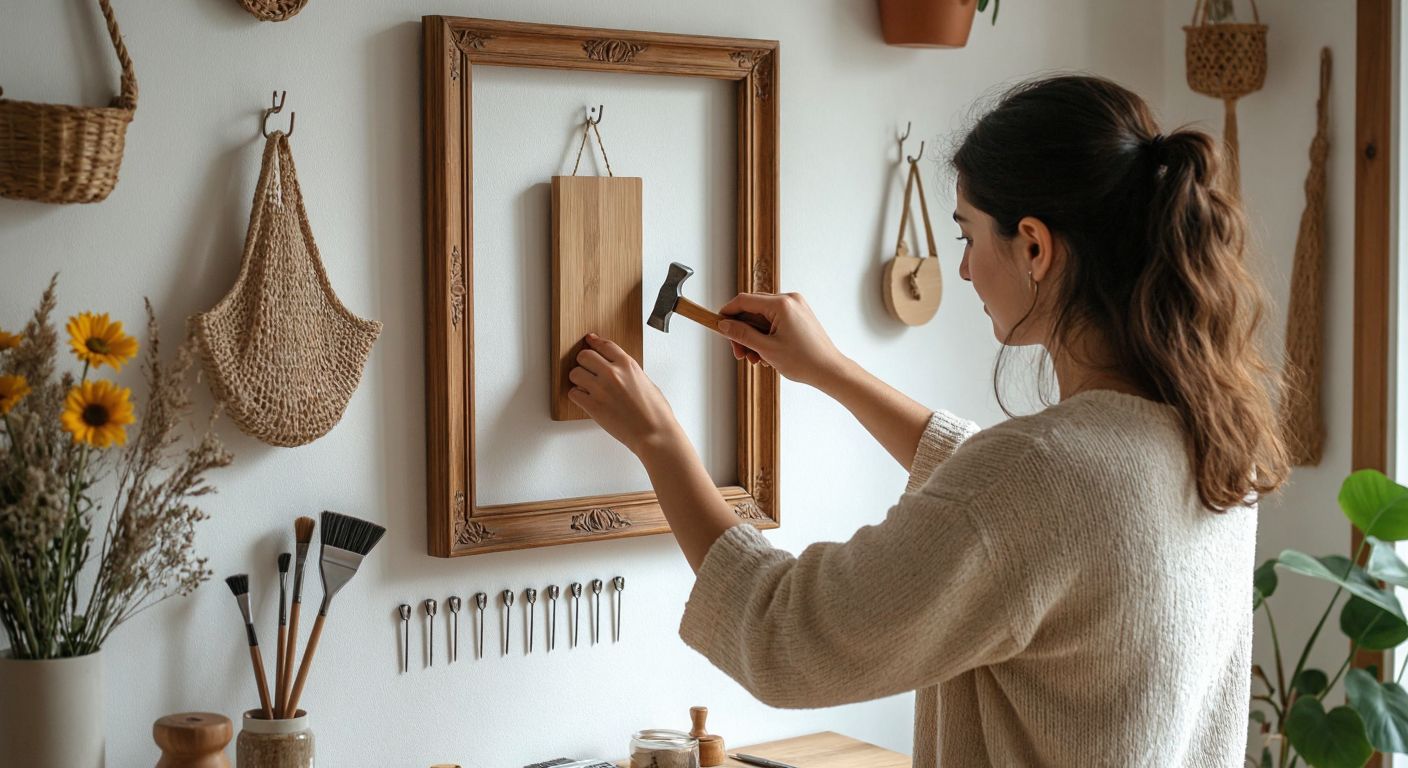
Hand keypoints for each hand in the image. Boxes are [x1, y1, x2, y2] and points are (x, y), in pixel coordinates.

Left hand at [568, 334, 684, 455]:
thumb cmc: (656, 413)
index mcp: (627, 365)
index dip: (594, 341)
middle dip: (584, 362)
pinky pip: (573, 393)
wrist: (654, 433)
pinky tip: (585, 398)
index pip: (604, 345)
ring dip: (578, 379)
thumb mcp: (647, 382)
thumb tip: (620, 372)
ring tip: (585, 385)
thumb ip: (630, 373)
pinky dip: (577, 395)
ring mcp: (601, 389)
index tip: (589, 340)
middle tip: (586, 368)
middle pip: (584, 355)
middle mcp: (612, 373)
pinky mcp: (593, 406)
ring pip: (574, 373)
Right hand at [717, 292, 847, 387]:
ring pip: (762, 317)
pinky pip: (774, 321)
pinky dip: (766, 335)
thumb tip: (724, 325)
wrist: (829, 370)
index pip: (744, 301)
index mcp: (782, 304)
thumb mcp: (766, 349)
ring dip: (753, 336)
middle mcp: (790, 300)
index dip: (728, 313)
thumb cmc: (805, 361)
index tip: (719, 325)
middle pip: (752, 309)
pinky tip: (766, 354)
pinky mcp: (799, 315)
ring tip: (755, 358)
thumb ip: (742, 334)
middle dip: (742, 331)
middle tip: (739, 352)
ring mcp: (796, 307)